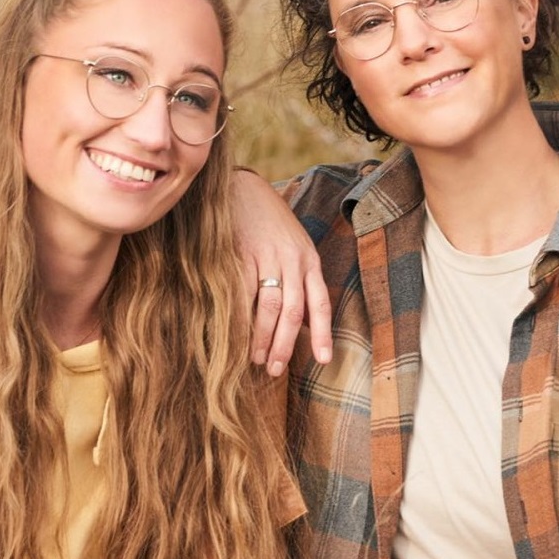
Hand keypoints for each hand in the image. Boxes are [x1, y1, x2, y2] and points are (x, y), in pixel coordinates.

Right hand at [232, 168, 332, 374]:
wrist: (243, 189)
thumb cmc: (271, 224)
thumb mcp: (295, 247)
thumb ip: (301, 281)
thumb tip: (306, 323)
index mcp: (309, 260)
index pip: (320, 302)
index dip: (323, 333)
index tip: (324, 360)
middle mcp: (293, 260)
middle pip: (293, 312)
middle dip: (286, 345)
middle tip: (276, 370)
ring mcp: (267, 256)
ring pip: (269, 307)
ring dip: (262, 338)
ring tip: (256, 359)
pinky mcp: (241, 253)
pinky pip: (243, 293)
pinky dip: (239, 318)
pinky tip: (235, 336)